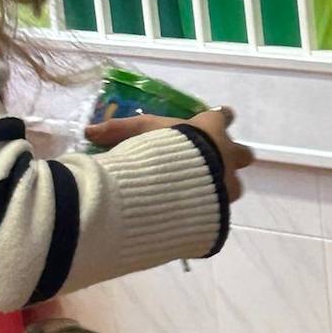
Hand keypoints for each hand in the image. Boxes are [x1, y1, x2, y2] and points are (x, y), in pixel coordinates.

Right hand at [85, 106, 254, 202]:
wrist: (178, 191)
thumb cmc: (159, 151)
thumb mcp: (135, 135)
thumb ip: (116, 131)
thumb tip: (88, 131)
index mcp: (211, 130)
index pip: (223, 116)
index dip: (219, 119)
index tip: (216, 120)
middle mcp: (228, 156)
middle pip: (244, 154)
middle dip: (234, 157)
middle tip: (219, 162)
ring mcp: (229, 187)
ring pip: (235, 186)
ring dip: (223, 187)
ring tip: (204, 193)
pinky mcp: (222, 213)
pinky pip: (220, 212)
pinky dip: (210, 212)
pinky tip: (197, 216)